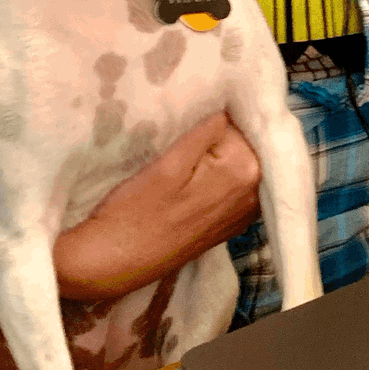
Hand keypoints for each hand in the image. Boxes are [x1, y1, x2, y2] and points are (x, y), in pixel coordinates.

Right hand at [54, 111, 261, 299]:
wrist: (113, 264)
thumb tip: (229, 106)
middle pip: (244, 143)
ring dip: (217, 155)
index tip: (191, 114)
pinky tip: (191, 178)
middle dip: (220, 136)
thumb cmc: (134, 211)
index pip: (241, 122)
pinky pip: (233, 185)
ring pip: (238, 163)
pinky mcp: (230, 223)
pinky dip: (218, 175)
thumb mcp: (168, 162)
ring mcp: (245, 212)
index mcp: (246, 171)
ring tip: (184, 157)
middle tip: (183, 136)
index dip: (215, 114)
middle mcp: (255, 193)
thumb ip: (207, 131)